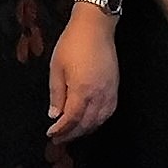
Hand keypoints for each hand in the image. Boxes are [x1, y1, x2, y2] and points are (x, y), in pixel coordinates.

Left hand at [47, 5, 119, 140]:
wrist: (95, 28)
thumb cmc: (71, 45)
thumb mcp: (56, 67)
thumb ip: (56, 93)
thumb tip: (55, 115)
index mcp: (82, 90)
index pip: (72, 119)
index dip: (62, 129)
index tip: (51, 134)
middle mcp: (99, 96)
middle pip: (87, 123)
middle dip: (72, 134)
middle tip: (59, 139)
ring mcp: (110, 93)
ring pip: (99, 120)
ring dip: (86, 130)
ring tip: (72, 133)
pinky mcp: (116, 88)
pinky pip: (108, 112)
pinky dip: (98, 121)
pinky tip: (90, 122)